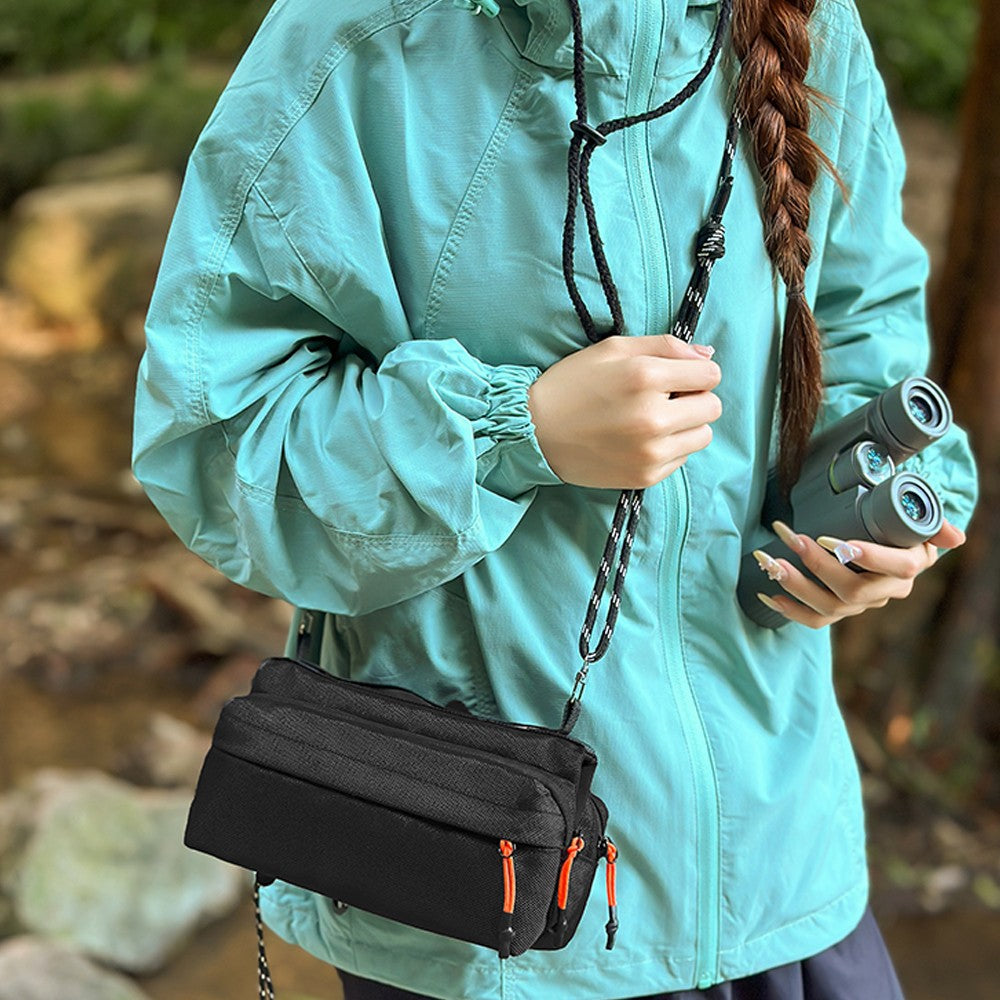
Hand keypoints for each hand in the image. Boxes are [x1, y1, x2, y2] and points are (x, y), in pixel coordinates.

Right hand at [527, 334, 722, 489]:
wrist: (534, 432)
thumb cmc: (572, 385)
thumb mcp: (614, 349)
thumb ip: (665, 346)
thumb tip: (707, 355)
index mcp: (645, 376)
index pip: (711, 374)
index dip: (696, 372)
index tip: (677, 377)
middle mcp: (653, 416)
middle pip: (712, 407)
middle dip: (695, 398)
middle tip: (665, 399)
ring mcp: (651, 451)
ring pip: (703, 436)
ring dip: (686, 425)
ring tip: (654, 420)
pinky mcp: (645, 476)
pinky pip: (682, 459)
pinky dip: (669, 448)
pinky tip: (640, 440)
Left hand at [756, 517, 967, 628]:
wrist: (883, 541)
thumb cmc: (895, 522)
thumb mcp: (916, 516)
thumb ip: (934, 523)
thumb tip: (955, 538)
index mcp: (910, 566)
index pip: (897, 568)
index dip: (869, 556)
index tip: (837, 539)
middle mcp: (887, 591)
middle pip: (854, 590)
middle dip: (819, 565)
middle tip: (792, 539)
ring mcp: (861, 606)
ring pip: (830, 607)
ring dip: (796, 586)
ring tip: (771, 563)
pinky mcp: (839, 612)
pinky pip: (814, 620)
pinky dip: (788, 609)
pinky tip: (766, 594)